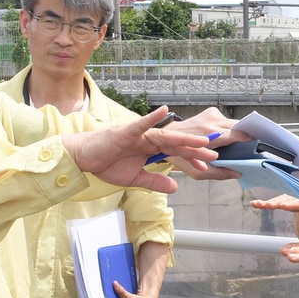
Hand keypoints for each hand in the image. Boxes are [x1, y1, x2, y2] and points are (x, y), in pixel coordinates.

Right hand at [61, 105, 217, 191]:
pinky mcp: (125, 132)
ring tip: (201, 140)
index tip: (209, 164)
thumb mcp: (136, 179)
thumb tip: (175, 187)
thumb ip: (155, 181)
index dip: (192, 158)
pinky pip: (140, 124)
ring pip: (165, 135)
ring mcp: (138, 135)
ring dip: (183, 138)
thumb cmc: (106, 164)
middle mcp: (147, 139)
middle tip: (215, 152)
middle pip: (176, 143)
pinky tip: (164, 111)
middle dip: (195, 148)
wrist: (83, 159)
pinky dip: (151, 118)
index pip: (176, 153)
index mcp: (150, 149)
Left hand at [162, 107, 254, 179]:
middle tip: (249, 149)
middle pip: (240, 127)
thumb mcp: (199, 173)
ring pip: (234, 123)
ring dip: (236, 133)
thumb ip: (220, 174)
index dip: (250, 141)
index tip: (257, 148)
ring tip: (236, 145)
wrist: (165, 138)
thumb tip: (238, 173)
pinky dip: (228, 129)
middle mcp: (213, 121)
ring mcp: (212, 114)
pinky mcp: (210, 112)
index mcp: (211, 135)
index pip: (239, 134)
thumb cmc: (181, 157)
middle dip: (245, 137)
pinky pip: (226, 121)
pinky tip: (225, 138)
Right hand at [251, 184, 298, 217]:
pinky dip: (265, 202)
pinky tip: (254, 204)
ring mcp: (291, 196)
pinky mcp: (284, 199)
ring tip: (259, 205)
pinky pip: (275, 200)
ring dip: (269, 202)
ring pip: (279, 198)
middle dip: (279, 202)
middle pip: (288, 199)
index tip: (286, 205)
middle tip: (271, 205)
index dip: (294, 203)